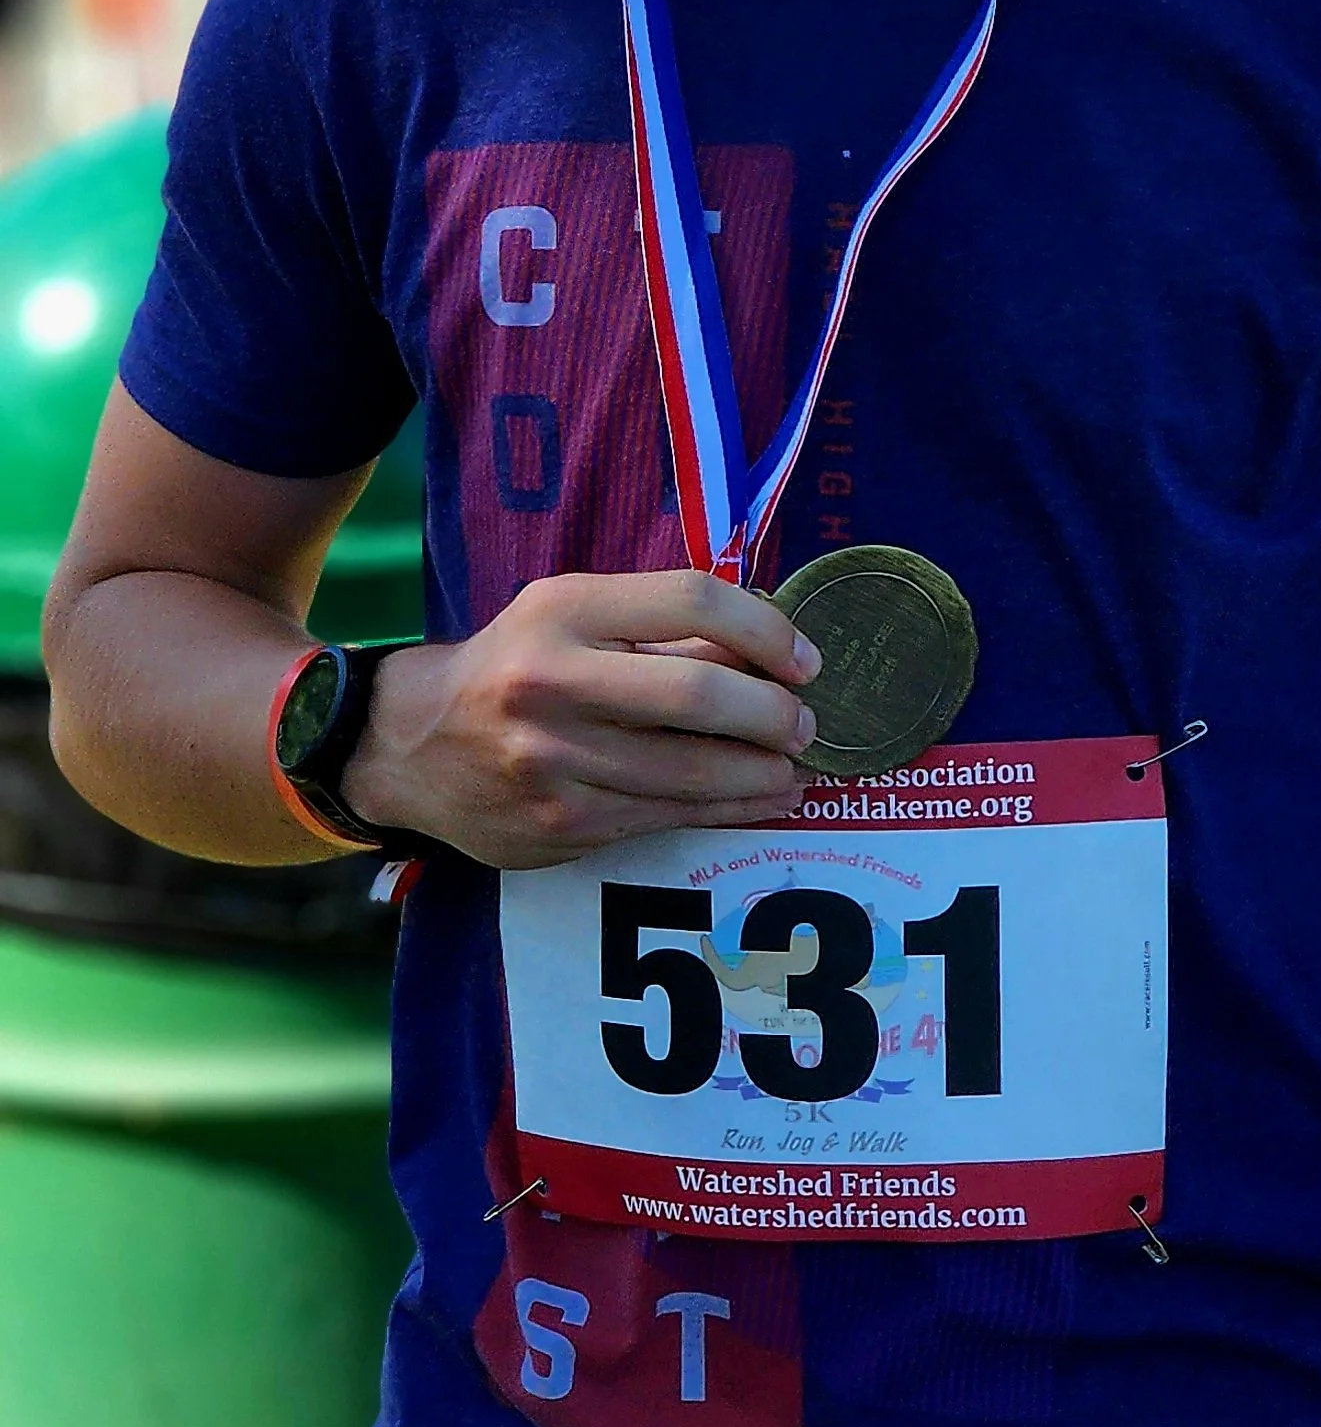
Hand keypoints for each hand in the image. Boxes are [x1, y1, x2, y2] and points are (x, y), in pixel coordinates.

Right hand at [341, 571, 819, 869]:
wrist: (407, 746)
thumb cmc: (511, 667)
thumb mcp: (567, 617)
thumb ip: (657, 628)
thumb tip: (767, 648)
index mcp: (560, 611)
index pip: (691, 600)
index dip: (766, 628)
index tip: (804, 659)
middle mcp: (551, 683)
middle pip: (700, 694)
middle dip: (775, 714)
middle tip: (806, 724)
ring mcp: (554, 763)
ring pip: (692, 771)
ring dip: (764, 773)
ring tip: (793, 767)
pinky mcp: (561, 826)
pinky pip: (667, 817)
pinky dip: (727, 809)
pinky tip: (758, 799)